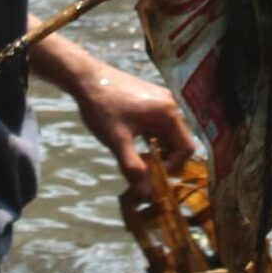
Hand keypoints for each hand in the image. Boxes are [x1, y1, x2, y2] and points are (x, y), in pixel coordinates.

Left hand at [68, 60, 194, 195]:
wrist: (85, 77)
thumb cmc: (102, 108)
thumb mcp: (117, 141)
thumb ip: (133, 168)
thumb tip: (146, 195)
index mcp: (168, 113)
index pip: (186, 149)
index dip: (172, 167)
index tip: (151, 174)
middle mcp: (170, 104)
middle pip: (178, 142)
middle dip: (163, 159)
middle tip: (142, 168)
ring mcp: (161, 99)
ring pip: (167, 134)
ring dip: (155, 149)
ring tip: (134, 156)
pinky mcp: (151, 98)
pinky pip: (159, 124)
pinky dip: (150, 137)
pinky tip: (131, 141)